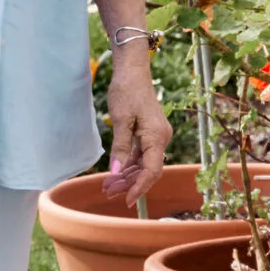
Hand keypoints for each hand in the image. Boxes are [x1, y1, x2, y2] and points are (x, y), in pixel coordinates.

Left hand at [102, 53, 171, 204]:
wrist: (132, 70)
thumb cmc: (127, 91)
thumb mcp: (120, 120)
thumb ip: (120, 147)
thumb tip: (116, 172)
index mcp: (157, 136)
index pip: (152, 170)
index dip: (140, 187)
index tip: (126, 200)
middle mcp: (161, 138)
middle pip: (148, 169)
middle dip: (129, 184)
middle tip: (108, 193)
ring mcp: (156, 135)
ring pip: (144, 163)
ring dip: (127, 176)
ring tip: (108, 187)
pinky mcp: (150, 132)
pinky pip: (141, 154)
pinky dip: (129, 164)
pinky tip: (116, 173)